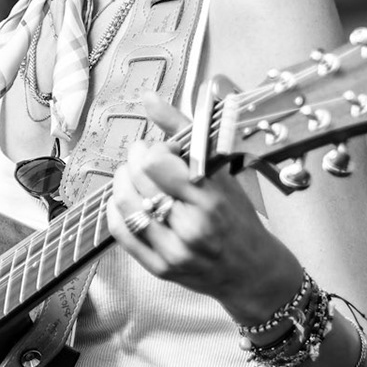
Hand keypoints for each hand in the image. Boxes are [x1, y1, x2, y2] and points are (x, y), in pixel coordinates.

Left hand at [105, 96, 301, 320]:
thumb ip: (182, 130)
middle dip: (133, 161)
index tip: (160, 148)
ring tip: (133, 177)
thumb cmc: (236, 215)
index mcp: (211, 199)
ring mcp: (174, 251)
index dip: (151, 149)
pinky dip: (117, 209)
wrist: (249, 270)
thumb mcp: (219, 169)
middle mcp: (192, 227)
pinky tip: (127, 200)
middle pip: (137, 179)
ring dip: (122, 182)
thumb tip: (148, 97)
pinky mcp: (159, 268)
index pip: (156, 162)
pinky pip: (121, 232)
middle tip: (143, 159)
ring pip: (124, 204)